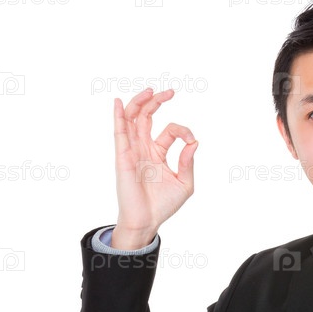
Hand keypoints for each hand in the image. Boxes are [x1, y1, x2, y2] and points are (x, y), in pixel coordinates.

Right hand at [111, 88, 197, 248]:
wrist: (147, 220)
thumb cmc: (164, 205)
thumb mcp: (185, 183)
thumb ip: (188, 162)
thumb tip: (194, 142)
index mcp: (158, 153)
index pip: (169, 131)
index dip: (183, 131)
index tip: (191, 142)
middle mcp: (144, 149)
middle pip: (146, 117)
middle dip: (156, 102)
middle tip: (170, 92)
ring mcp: (132, 151)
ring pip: (131, 119)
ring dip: (139, 103)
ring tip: (150, 91)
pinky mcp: (123, 157)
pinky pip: (118, 133)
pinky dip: (118, 116)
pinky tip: (118, 103)